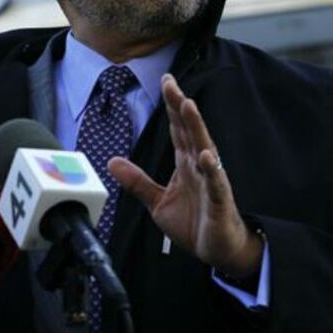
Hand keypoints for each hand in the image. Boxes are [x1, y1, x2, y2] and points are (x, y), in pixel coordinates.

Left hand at [109, 74, 262, 279]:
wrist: (218, 250)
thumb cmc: (194, 222)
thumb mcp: (158, 201)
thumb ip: (137, 181)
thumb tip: (112, 161)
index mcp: (186, 165)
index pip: (178, 130)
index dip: (171, 106)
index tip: (166, 81)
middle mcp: (200, 167)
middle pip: (190, 131)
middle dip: (180, 106)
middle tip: (171, 82)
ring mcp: (212, 181)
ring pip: (205, 149)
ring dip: (197, 127)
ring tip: (188, 106)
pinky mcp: (220, 201)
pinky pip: (216, 183)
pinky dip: (212, 169)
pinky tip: (207, 155)